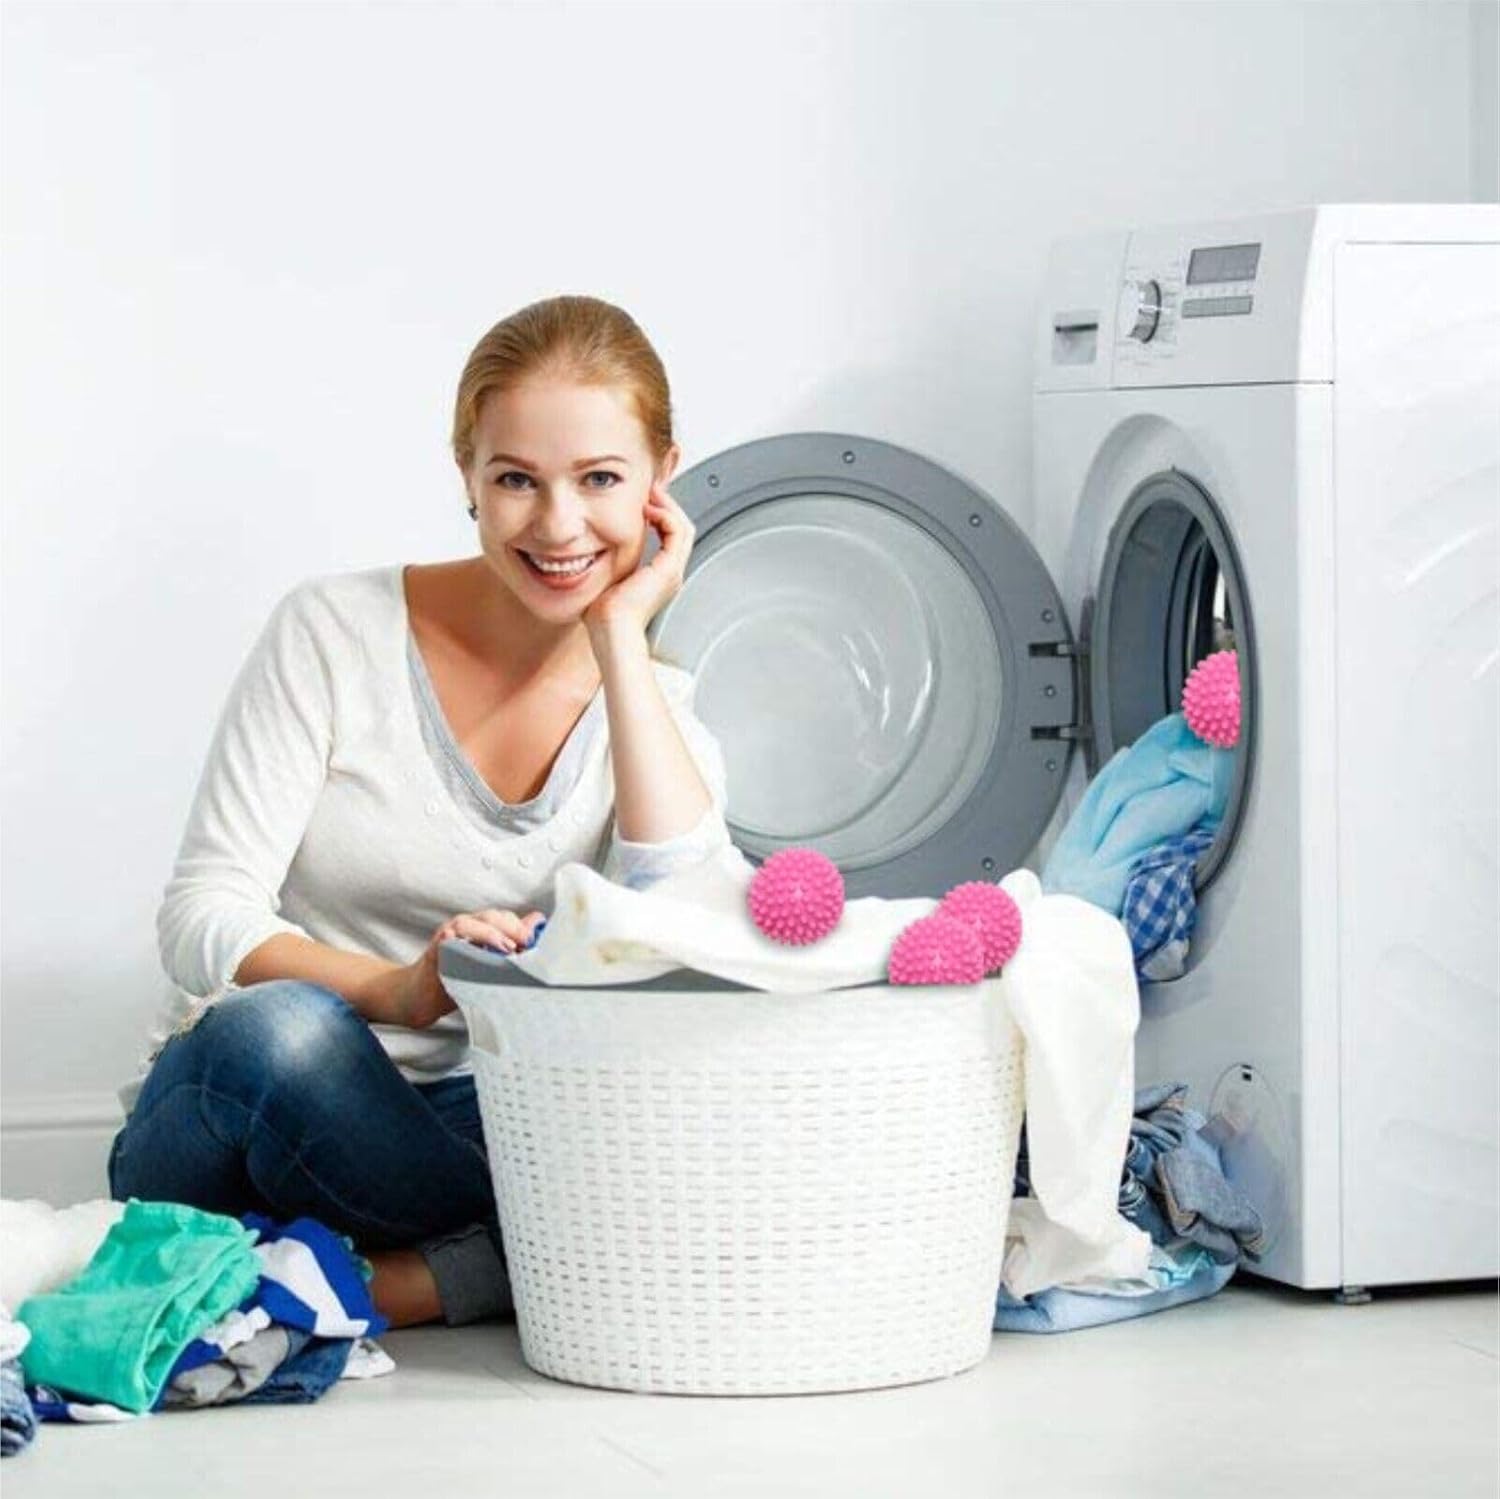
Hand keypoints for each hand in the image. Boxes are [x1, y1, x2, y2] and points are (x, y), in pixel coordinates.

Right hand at [382, 908, 545, 1029]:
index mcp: (482, 929)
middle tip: (525, 944)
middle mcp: (466, 927)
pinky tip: (464, 944)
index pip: (505, 918)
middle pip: (490, 916)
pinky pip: (445, 938)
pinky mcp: (434, 949)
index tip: (535, 942)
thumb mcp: (490, 966)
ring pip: (468, 923)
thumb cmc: (460, 980)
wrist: (424, 998)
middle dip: (510, 927)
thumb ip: (511, 948)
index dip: (520, 927)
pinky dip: (454, 938)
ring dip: (488, 933)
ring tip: (504, 947)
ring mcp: (448, 935)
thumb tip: (536, 930)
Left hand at [582, 478, 694, 636]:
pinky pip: (677, 531)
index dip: (660, 514)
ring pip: (682, 527)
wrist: (611, 631)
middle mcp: (671, 573)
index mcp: (659, 577)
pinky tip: (648, 509)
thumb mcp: (606, 580)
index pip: (670, 537)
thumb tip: (588, 549)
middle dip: (666, 505)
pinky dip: (665, 515)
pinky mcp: (668, 569)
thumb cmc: (603, 615)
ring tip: (651, 493)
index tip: (643, 500)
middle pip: (681, 529)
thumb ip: (606, 563)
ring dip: (667, 505)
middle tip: (650, 489)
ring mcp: (672, 571)